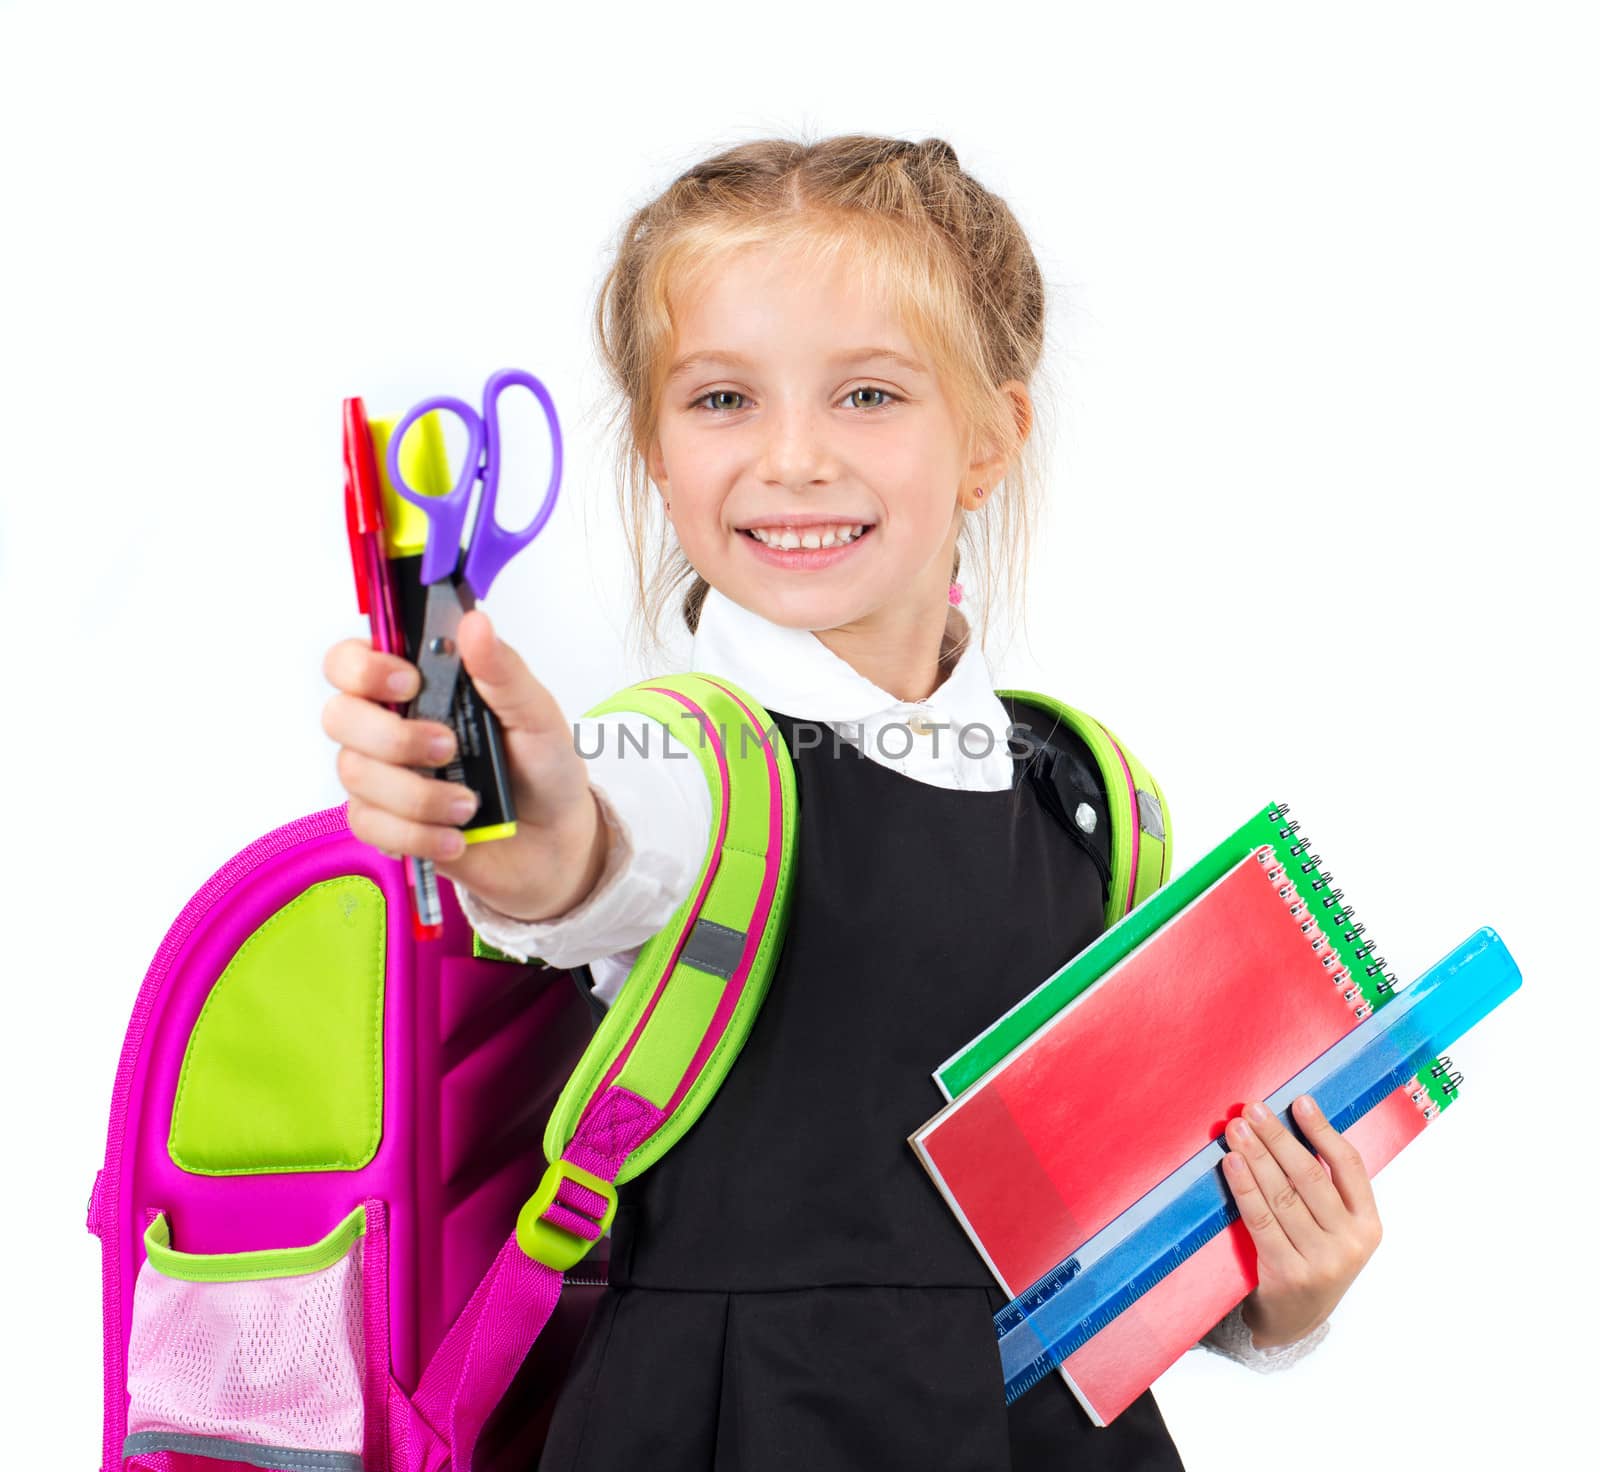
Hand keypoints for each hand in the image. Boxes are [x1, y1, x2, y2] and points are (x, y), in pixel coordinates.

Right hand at [321, 608, 607, 920]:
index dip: (363, 667)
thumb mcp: (535, 714)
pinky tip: (456, 836)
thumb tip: (475, 622)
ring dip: (417, 795)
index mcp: (421, 686)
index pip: (351, 661)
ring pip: (355, 775)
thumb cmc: (542, 767)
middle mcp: (391, 724)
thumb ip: (502, 671)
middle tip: (449, 748)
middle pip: (339, 716)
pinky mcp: (387, 823)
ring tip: (469, 805)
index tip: (410, 680)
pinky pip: (369, 825)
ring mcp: (384, 775)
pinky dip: (416, 834)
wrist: (555, 839)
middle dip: (392, 737)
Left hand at [1220, 1093, 1382, 1348]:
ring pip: (1283, 1195)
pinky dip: (1244, 1188)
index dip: (1323, 1130)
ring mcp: (1321, 1261)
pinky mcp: (1288, 1274)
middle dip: (1278, 1137)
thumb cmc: (1311, 1257)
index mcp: (1368, 1224)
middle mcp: (1350, 1243)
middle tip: (1254, 1108)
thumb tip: (1290, 1124)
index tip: (1299, 1100)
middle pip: (1310, 1176)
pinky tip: (1231, 1164)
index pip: (1350, 1166)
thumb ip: (1324, 1187)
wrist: (1295, 1320)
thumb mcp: (1334, 1227)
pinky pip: (1261, 1221)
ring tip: (1237, 1128)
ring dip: (1256, 1156)